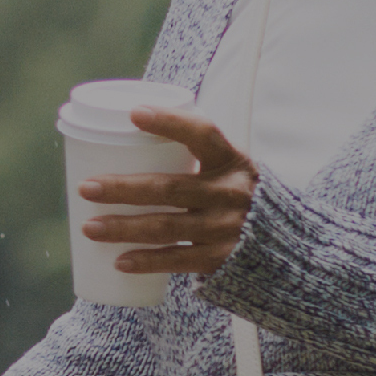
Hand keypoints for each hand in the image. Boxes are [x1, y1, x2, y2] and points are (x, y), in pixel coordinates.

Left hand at [89, 108, 258, 278]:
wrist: (288, 245)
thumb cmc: (238, 196)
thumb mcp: (229, 168)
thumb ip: (193, 153)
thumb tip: (125, 131)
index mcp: (232, 161)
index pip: (203, 134)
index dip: (170, 122)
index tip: (134, 113)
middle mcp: (231, 194)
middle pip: (170, 189)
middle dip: (123, 188)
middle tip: (87, 187)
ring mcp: (227, 228)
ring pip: (167, 227)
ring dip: (124, 228)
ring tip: (89, 227)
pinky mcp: (222, 259)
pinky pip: (178, 260)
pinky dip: (147, 261)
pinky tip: (119, 261)